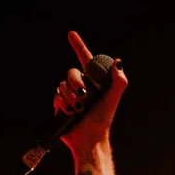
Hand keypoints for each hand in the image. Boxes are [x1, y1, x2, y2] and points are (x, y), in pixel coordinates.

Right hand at [55, 30, 127, 160]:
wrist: (88, 139)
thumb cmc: (103, 121)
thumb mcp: (112, 100)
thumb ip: (119, 81)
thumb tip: (117, 62)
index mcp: (94, 83)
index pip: (86, 60)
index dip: (79, 46)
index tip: (71, 34)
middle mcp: (82, 87)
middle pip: (71, 72)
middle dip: (75, 82)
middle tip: (83, 95)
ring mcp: (70, 96)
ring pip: (62, 84)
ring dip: (69, 95)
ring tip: (77, 108)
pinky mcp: (60, 106)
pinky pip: (56, 95)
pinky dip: (62, 102)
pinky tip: (68, 111)